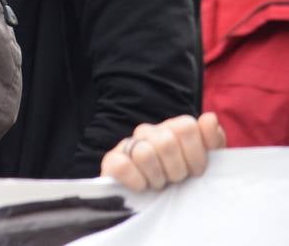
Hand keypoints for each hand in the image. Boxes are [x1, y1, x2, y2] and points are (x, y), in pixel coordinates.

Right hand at [100, 112, 226, 191]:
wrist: (154, 206)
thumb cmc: (183, 182)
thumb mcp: (205, 163)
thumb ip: (212, 140)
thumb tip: (210, 117)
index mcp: (172, 129)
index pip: (186, 127)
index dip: (196, 154)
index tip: (197, 172)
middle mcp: (149, 132)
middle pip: (166, 142)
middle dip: (177, 169)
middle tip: (177, 181)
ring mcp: (128, 145)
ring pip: (144, 153)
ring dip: (157, 177)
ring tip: (159, 185)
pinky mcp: (111, 162)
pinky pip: (122, 165)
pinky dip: (136, 180)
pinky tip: (142, 187)